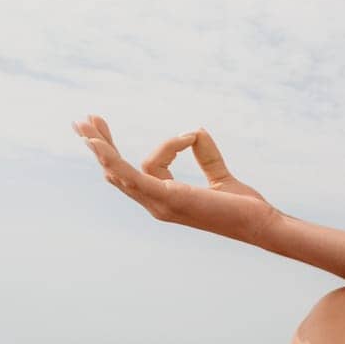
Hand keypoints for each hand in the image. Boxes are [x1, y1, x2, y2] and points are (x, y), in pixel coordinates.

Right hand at [71, 115, 279, 245]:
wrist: (260, 224)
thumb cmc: (243, 206)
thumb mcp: (219, 174)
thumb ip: (206, 155)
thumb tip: (197, 131)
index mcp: (166, 198)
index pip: (148, 167)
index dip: (169, 146)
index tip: (192, 135)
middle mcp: (157, 204)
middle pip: (118, 173)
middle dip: (101, 146)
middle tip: (85, 120)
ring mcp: (159, 203)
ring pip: (118, 173)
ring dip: (100, 147)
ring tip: (84, 123)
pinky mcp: (167, 199)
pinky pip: (131, 176)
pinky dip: (113, 159)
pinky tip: (99, 143)